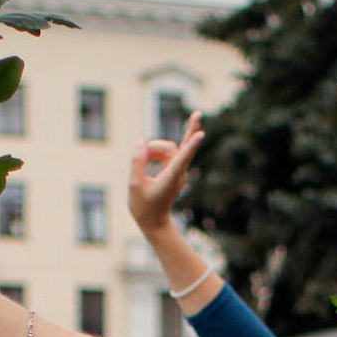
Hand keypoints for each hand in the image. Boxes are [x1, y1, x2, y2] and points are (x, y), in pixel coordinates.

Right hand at [127, 111, 204, 233]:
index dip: (190, 145)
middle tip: (197, 115)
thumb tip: (141, 142)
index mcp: (170, 178)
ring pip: (170, 148)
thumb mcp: (134, 185)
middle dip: (186, 132)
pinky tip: (147, 156)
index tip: (201, 134)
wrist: (154, 222)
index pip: (181, 158)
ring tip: (142, 159)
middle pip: (178, 147)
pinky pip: (169, 153)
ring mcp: (180, 172)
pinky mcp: (177, 170)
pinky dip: (157, 152)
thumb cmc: (143, 207)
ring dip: (155, 149)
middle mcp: (179, 173)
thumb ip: (137, 162)